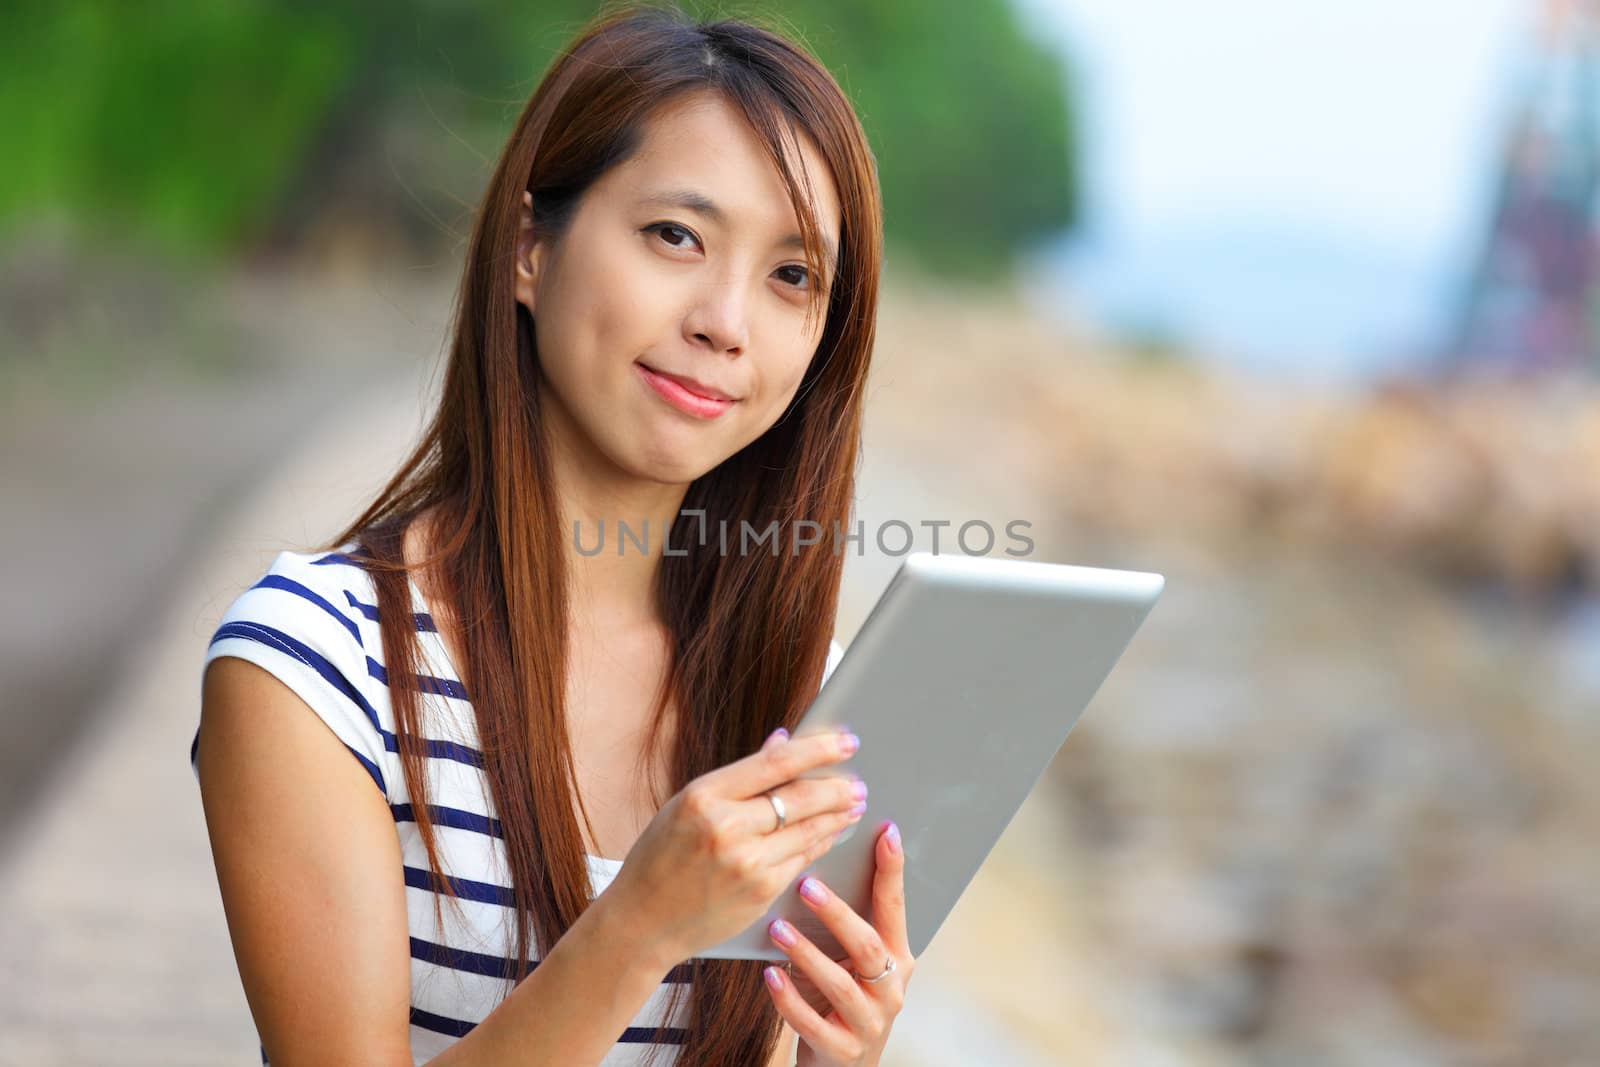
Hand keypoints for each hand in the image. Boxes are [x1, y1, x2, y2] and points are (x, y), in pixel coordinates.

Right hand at [609, 726, 865, 966]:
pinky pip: (802, 860)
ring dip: (837, 816)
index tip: (846, 741)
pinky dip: (821, 843)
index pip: (775, 763)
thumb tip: (781, 741)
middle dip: (837, 787)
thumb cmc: (661, 856)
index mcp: (704, 796)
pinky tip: (831, 833)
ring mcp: (746, 863)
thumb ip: (738, 777)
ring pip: (808, 831)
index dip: (817, 749)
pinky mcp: (760, 892)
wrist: (642, 921)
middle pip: (800, 798)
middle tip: (858, 781)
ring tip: (854, 804)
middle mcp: (726, 828)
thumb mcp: (687, 805)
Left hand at [761, 821, 914, 1066]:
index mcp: (896, 958)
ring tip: (778, 929)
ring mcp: (870, 1022)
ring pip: (841, 984)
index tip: (886, 833)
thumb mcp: (849, 962)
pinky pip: (814, 1024)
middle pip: (868, 945)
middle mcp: (890, 988)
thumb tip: (810, 868)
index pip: (895, 908)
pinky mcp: (843, 1050)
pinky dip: (790, 999)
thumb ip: (841, 927)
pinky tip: (770, 976)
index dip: (892, 871)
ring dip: (808, 953)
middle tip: (807, 886)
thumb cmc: (840, 1002)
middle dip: (837, 914)